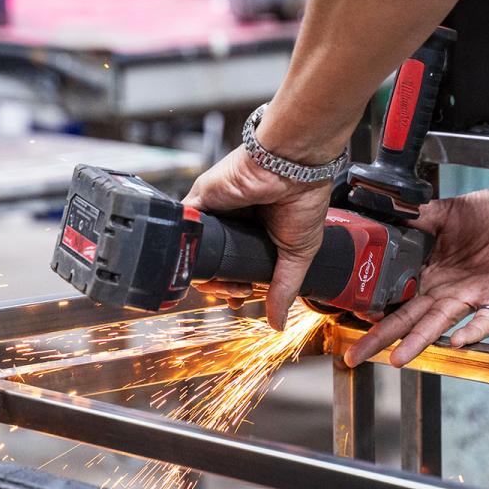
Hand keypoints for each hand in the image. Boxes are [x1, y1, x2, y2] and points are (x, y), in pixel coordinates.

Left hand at [182, 147, 333, 329]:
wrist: (296, 166)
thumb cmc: (304, 196)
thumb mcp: (298, 253)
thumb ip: (284, 288)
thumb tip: (278, 322)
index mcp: (254, 230)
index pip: (232, 265)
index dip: (232, 288)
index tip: (243, 298)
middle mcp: (231, 219)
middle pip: (211, 262)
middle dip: (220, 288)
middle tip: (238, 295)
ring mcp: (214, 210)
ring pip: (195, 251)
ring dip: (207, 277)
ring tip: (228, 286)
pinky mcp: (200, 198)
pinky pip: (185, 229)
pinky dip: (190, 251)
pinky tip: (208, 266)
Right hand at [343, 183, 488, 367]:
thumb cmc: (487, 213)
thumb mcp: (445, 210)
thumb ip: (417, 216)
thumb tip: (385, 209)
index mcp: (426, 271)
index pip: (393, 294)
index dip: (373, 307)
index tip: (352, 317)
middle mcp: (443, 289)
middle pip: (407, 317)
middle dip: (382, 337)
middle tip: (357, 355)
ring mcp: (468, 296)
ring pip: (438, 323)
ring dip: (418, 341)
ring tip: (398, 358)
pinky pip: (485, 319)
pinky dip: (474, 330)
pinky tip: (459, 340)